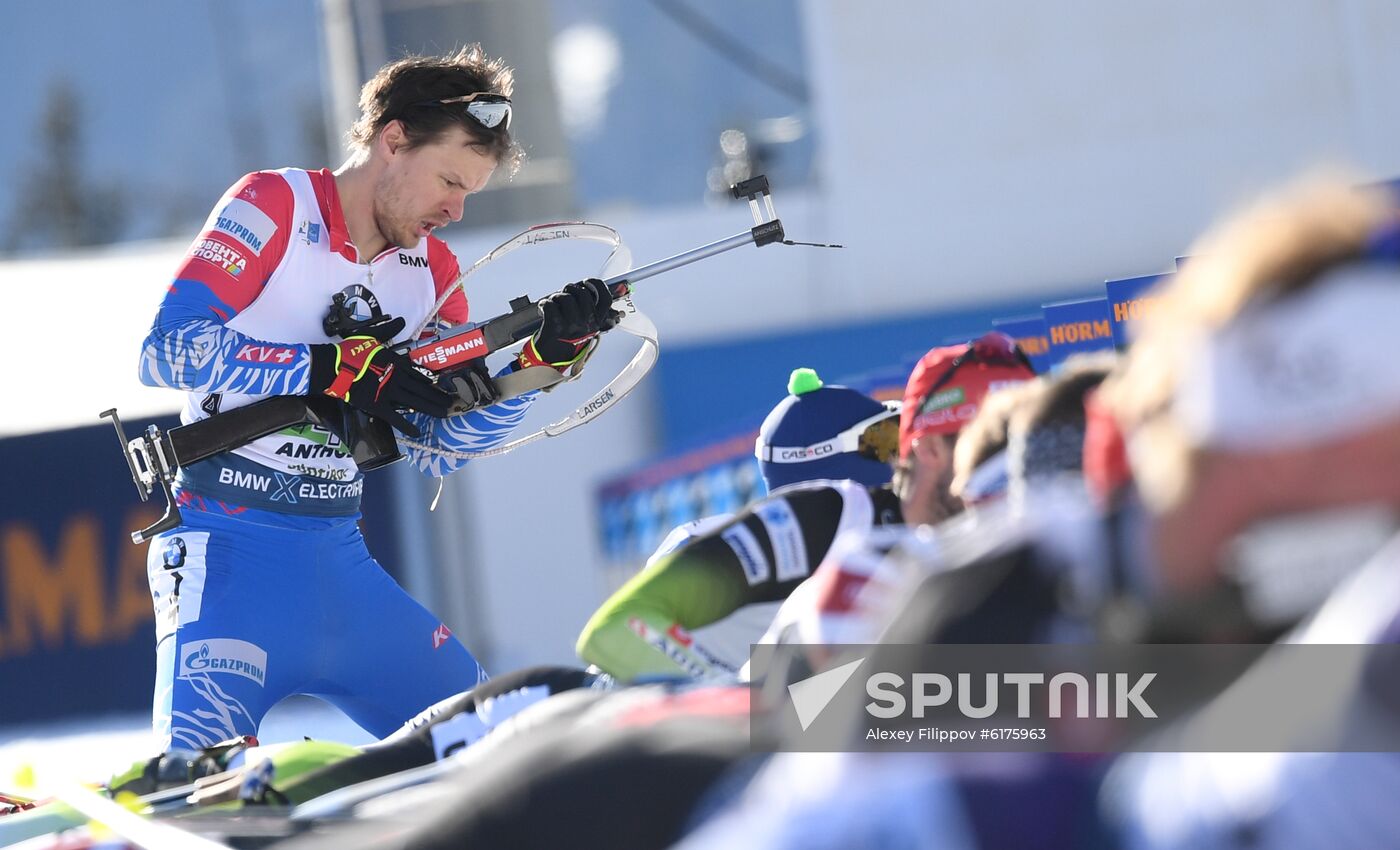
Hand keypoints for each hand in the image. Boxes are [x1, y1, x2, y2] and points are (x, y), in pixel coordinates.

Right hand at [309, 334, 453, 436]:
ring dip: (431, 408)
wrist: (333, 367)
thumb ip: (388, 330)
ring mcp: (389, 393)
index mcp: (395, 362)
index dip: (429, 380)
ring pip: (415, 402)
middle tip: (452, 402)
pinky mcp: (378, 406)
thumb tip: (400, 319)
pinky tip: (417, 432)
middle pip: (422, 389)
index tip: (440, 385)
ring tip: (445, 413)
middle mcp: (397, 378)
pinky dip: (406, 426)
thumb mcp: (371, 335)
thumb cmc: (351, 350)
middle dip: (438, 396)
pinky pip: (395, 418)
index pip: (417, 373)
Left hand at [516, 278, 622, 371]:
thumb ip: (590, 313)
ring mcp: (572, 326)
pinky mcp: (555, 327)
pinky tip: (543, 308)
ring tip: (553, 304)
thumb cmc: (566, 344)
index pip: (605, 299)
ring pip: (565, 298)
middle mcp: (587, 325)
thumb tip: (588, 291)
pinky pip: (550, 305)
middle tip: (564, 293)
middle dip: (570, 289)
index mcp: (597, 324)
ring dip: (556, 297)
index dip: (597, 285)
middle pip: (583, 293)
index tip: (587, 282)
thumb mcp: (585, 330)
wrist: (550, 362)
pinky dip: (544, 304)